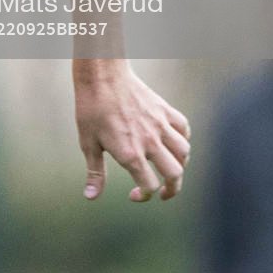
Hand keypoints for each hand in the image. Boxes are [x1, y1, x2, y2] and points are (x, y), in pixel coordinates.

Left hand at [73, 60, 189, 201]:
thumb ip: (95, 173)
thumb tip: (91, 197)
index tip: (135, 194)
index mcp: (130, 153)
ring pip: (184, 153)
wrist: (101, 75)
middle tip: (164, 193)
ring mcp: (160, 125)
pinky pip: (184, 128)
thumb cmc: (91, 109)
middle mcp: (150, 142)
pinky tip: (173, 143)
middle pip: (175, 174)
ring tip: (170, 169)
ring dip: (180, 166)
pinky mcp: (164, 110)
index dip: (144, 196)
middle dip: (172, 189)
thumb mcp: (88, 144)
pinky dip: (183, 139)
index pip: (150, 186)